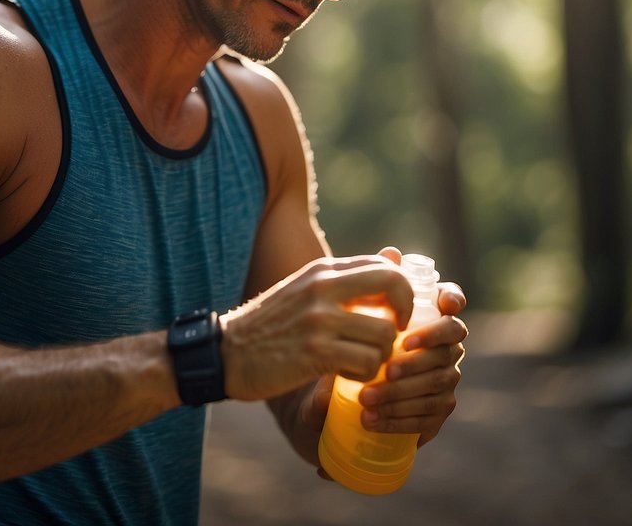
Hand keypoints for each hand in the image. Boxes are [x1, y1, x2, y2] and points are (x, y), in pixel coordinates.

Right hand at [220, 255, 413, 401]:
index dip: (402, 290)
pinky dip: (365, 374)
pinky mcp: (314, 352)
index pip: (384, 264)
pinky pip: (367, 362)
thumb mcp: (304, 290)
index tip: (395, 313)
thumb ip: (344, 278)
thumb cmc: (271, 326)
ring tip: (362, 362)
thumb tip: (393, 256)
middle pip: (394, 284)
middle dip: (405, 313)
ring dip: (382, 355)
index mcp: (322, 269)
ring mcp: (318, 319)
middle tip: (393, 334)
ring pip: (384, 333)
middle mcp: (322, 286)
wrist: (226, 353)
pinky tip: (347, 375)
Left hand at [357, 253, 466, 446]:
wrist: (327, 392)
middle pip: (447, 350)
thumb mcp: (350, 316)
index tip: (441, 306)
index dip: (453, 301)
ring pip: (436, 385)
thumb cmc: (346, 343)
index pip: (452, 302)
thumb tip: (391, 251)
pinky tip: (371, 421)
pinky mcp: (434, 413)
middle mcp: (444, 347)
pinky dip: (398, 420)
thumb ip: (373, 285)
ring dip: (402, 393)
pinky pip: (427, 418)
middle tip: (385, 368)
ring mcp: (444, 381)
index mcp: (428, 317)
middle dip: (417, 359)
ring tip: (365, 399)